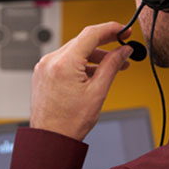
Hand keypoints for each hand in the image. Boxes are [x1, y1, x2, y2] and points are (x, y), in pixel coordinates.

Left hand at [29, 22, 132, 140]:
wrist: (50, 139)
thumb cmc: (70, 122)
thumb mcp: (98, 92)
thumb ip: (112, 66)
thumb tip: (123, 51)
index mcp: (64, 63)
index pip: (91, 34)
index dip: (111, 29)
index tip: (124, 30)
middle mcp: (51, 60)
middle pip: (83, 41)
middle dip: (105, 44)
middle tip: (123, 48)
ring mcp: (45, 66)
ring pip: (75, 50)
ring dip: (94, 55)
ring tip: (113, 65)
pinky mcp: (43, 73)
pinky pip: (65, 59)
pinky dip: (81, 62)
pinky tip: (95, 72)